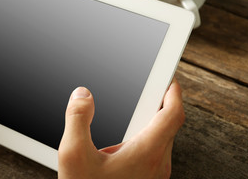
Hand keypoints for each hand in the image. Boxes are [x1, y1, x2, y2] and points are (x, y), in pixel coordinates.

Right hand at [58, 79, 184, 178]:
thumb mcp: (74, 156)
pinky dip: (145, 136)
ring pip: (161, 138)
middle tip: (147, 89)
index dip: (173, 92)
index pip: (172, 114)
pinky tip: (123, 140)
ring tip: (134, 110)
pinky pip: (153, 150)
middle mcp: (157, 163)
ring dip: (151, 120)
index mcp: (146, 153)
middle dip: (159, 103)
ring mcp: (154, 173)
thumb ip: (77, 119)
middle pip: (168, 124)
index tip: (169, 78)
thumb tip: (82, 95)